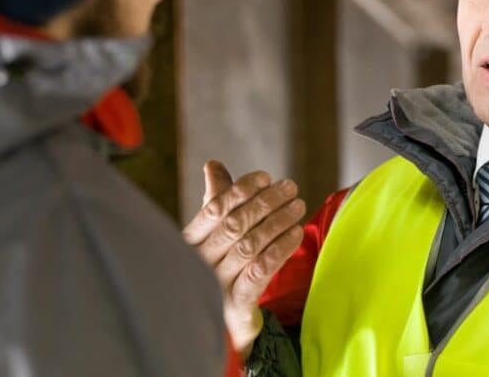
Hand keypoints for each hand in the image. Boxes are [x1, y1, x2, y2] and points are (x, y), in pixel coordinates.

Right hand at [183, 161, 305, 358]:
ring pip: (250, 246)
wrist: (219, 322)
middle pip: (235, 224)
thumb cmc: (218, 268)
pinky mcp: (235, 305)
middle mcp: (199, 262)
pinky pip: (260, 272)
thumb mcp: (215, 233)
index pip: (215, 208)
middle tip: (291, 187)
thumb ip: (216, 200)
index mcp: (190, 241)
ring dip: (278, 223)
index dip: (241, 189)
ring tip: (298, 207)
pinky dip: (280, 250)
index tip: (266, 176)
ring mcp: (215, 285)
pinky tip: (296, 234)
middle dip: (266, 202)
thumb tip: (212, 165)